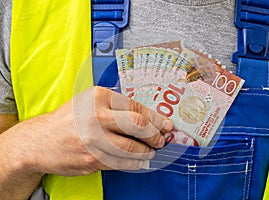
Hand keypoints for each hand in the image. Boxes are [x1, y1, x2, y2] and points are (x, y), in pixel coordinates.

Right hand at [11, 86, 171, 175]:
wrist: (40, 141)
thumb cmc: (67, 120)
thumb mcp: (89, 102)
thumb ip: (114, 106)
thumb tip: (145, 117)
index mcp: (98, 97)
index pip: (136, 107)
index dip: (155, 117)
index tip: (165, 124)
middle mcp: (96, 116)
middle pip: (137, 126)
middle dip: (155, 135)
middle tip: (161, 139)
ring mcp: (94, 140)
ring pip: (131, 148)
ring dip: (146, 152)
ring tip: (151, 152)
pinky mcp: (92, 159)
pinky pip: (120, 163)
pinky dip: (134, 163)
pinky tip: (138, 161)